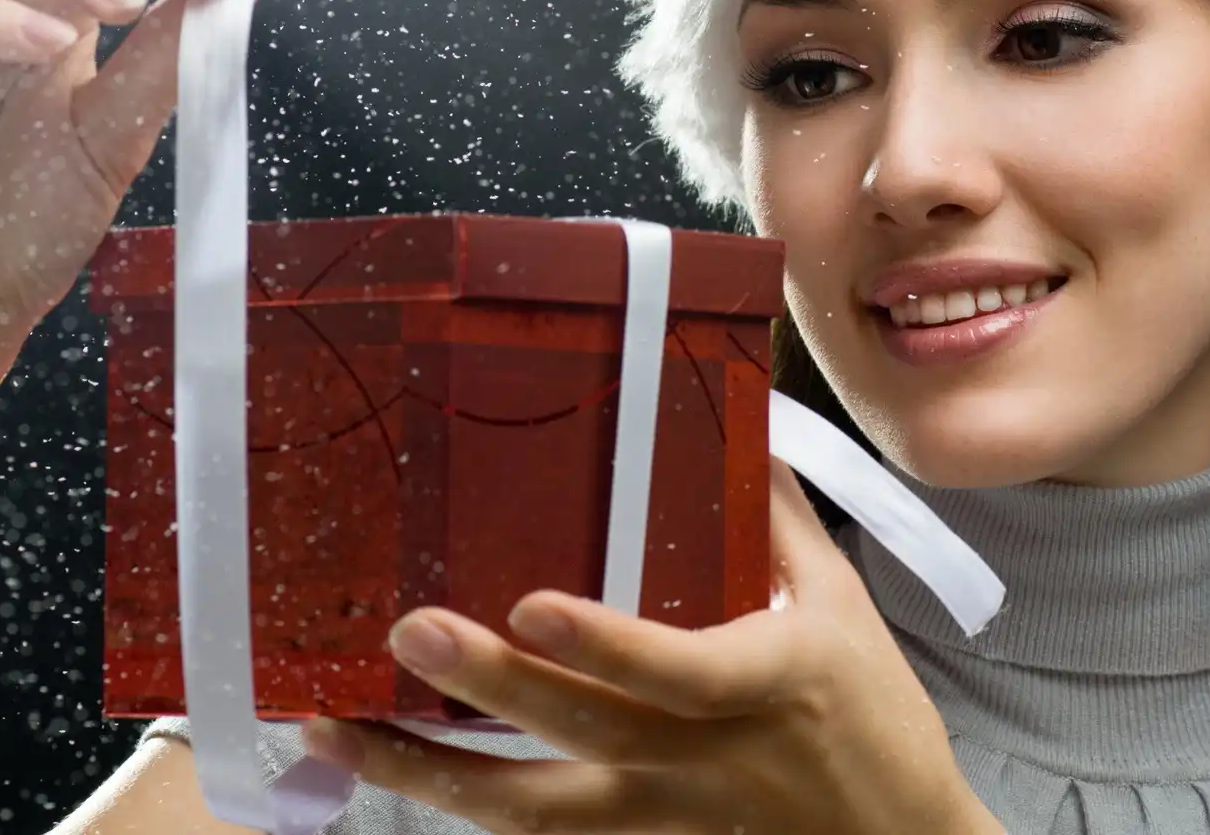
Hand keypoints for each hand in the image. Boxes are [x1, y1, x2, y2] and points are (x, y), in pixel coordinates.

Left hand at [302, 462, 1003, 834]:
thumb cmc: (872, 716)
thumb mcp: (838, 601)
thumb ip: (774, 513)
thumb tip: (733, 417)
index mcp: (768, 680)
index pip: (682, 672)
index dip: (607, 646)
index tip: (531, 606)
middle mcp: (706, 759)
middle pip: (588, 737)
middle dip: (492, 687)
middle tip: (407, 632)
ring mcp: (665, 818)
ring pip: (536, 815)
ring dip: (432, 774)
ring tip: (337, 728)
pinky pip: (538, 833)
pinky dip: (458, 802)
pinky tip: (389, 763)